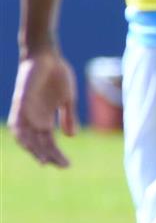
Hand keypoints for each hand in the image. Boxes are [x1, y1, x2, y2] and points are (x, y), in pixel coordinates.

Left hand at [9, 47, 77, 167]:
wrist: (46, 56)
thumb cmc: (57, 75)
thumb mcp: (67, 100)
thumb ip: (68, 117)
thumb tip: (70, 136)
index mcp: (45, 118)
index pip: (49, 143)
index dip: (57, 155)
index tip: (67, 166)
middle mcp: (34, 118)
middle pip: (39, 143)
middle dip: (48, 155)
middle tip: (60, 166)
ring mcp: (26, 111)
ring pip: (26, 137)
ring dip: (33, 150)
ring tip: (44, 160)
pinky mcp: (20, 102)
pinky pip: (17, 122)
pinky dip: (21, 134)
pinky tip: (28, 144)